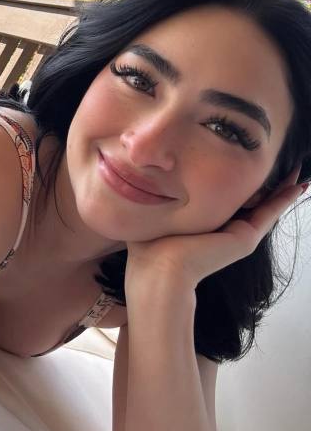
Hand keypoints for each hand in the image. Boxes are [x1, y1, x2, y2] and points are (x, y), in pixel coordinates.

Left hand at [124, 165, 305, 294]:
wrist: (160, 269)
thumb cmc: (149, 244)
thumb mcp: (154, 211)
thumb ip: (155, 195)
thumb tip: (136, 174)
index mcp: (201, 223)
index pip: (224, 197)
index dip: (236, 180)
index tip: (246, 161)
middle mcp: (222, 229)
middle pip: (248, 201)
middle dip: (263, 183)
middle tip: (284, 165)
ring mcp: (237, 235)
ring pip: (265, 205)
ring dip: (281, 189)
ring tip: (298, 173)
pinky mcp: (245, 239)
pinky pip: (270, 212)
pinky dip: (284, 198)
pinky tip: (299, 185)